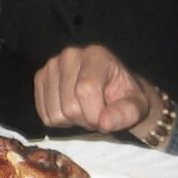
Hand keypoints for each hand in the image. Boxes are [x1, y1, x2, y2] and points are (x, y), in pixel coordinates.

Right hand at [33, 44, 159, 134]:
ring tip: (85, 110)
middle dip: (86, 119)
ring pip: (55, 113)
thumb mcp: (137, 106)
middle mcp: (70, 55)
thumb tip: (105, 122)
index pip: (85, 91)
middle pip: (69, 106)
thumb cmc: (125, 97)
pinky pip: (44, 114)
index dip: (96, 114)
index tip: (108, 118)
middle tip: (98, 113)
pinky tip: (71, 110)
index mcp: (96, 55)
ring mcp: (51, 65)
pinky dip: (59, 120)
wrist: (113, 93)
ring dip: (72, 122)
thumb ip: (127, 113)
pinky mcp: (40, 78)